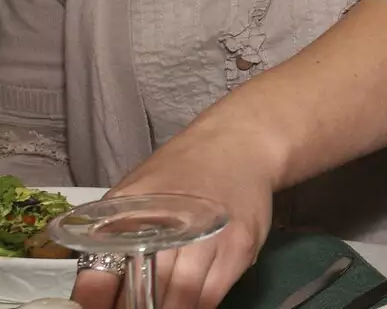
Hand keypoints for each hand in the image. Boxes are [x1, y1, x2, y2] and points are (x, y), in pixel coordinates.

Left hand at [72, 122, 273, 308]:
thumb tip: (95, 295)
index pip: (100, 277)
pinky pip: (212, 297)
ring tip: (159, 305)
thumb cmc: (180, 171)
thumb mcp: (133, 195)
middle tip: (134, 306)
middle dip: (136, 308)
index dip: (97, 303)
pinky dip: (197, 307)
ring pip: (181, 301)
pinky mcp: (241, 249)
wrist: (239, 144)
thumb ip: (110, 240)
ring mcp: (210, 240)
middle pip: (144, 295)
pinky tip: (188, 302)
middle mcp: (171, 228)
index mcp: (129, 216)